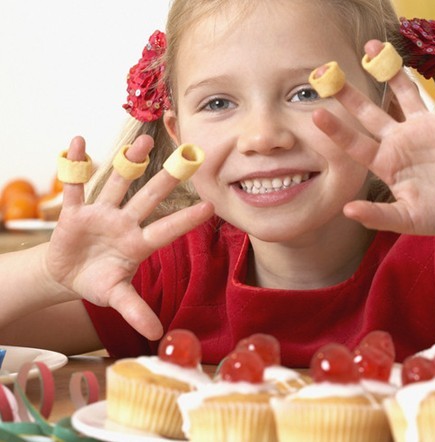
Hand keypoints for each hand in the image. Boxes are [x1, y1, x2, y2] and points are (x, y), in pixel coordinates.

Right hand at [46, 135, 213, 339]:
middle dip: (166, 179)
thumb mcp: (116, 297)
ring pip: (118, 184)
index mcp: (139, 244)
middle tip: (186, 157)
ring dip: (128, 163)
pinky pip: (74, 185)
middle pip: (148, 198)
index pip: (167, 230)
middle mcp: (125, 223)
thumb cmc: (97, 282)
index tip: (210, 207)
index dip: (186, 220)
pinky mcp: (74, 212)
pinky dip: (74, 166)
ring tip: (144, 141)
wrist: (66, 274)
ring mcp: (101, 214)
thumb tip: (157, 333)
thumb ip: (135, 310)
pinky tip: (78, 142)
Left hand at [313, 42, 434, 240]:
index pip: (355, 143)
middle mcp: (399, 141)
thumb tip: (347, 210)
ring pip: (405, 93)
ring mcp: (424, 130)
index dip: (336, 130)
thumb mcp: (406, 219)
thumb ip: (378, 215)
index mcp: (384, 163)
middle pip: (370, 112)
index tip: (315, 113)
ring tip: (375, 46)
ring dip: (392, 70)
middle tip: (329, 72)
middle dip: (351, 93)